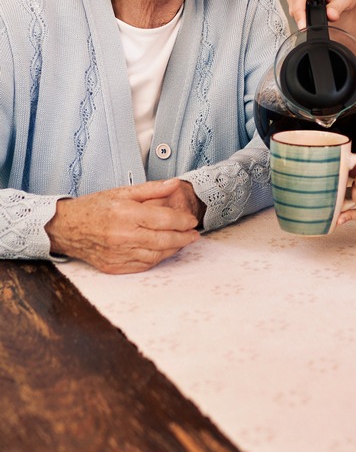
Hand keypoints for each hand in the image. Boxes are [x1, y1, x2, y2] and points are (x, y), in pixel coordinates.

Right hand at [46, 179, 199, 273]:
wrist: (66, 228)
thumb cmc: (94, 208)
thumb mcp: (122, 192)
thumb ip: (152, 190)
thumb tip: (175, 184)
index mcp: (125, 214)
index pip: (163, 220)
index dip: (182, 221)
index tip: (192, 221)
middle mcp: (122, 236)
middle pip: (163, 241)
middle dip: (183, 238)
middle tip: (194, 235)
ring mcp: (118, 254)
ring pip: (155, 256)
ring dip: (172, 250)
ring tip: (182, 242)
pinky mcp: (114, 267)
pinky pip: (143, 266)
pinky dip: (156, 259)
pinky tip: (163, 251)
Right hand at [287, 0, 355, 29]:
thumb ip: (338, 7)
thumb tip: (330, 15)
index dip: (299, 11)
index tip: (302, 25)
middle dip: (298, 15)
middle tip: (305, 28)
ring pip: (291, 2)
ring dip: (297, 14)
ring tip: (306, 23)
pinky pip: (292, 4)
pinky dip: (297, 13)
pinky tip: (305, 17)